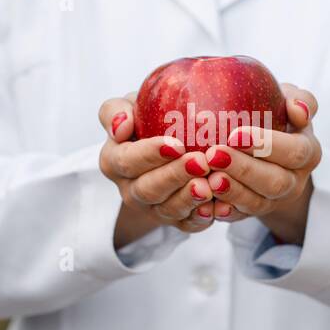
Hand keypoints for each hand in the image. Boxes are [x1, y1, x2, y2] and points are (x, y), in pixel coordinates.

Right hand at [98, 94, 216, 246]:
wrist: (168, 141)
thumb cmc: (147, 118)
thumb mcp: (130, 105)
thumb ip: (115, 110)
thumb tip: (120, 125)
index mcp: (114, 161)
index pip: (127, 160)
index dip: (149, 154)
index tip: (176, 144)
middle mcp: (130, 189)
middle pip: (148, 189)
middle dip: (174, 177)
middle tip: (201, 163)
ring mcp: (152, 208)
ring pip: (168, 209)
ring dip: (189, 199)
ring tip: (210, 186)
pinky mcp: (175, 220)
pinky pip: (186, 224)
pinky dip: (200, 219)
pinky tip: (215, 208)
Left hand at [203, 85, 320, 244]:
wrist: (265, 148)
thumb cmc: (275, 114)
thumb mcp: (288, 100)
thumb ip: (301, 99)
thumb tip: (298, 110)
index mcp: (308, 152)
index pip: (294, 151)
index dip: (266, 145)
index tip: (235, 134)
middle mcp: (295, 181)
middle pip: (275, 181)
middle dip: (244, 170)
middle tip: (214, 155)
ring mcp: (275, 201)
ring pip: (257, 203)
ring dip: (232, 192)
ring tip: (208, 179)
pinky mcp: (253, 213)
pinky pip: (239, 217)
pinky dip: (223, 211)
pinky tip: (206, 203)